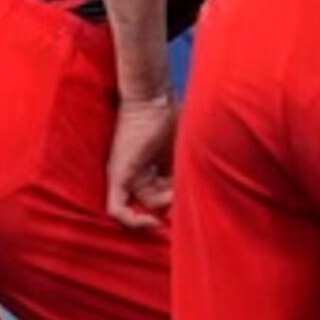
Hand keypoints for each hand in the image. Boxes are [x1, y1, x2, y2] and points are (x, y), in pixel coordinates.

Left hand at [107, 92, 177, 229]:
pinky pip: (117, 210)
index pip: (157, 196)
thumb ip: (184, 168)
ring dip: (159, 209)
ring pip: (136, 209)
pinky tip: (151, 223)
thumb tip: (201, 185)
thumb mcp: (182, 147)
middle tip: (184, 196)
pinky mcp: (118, 176)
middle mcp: (132, 174)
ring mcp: (122, 176)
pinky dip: (131, 221)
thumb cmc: (170, 113)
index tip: (190, 203)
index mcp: (148, 167)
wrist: (153, 96)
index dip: (174, 203)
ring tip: (175, 196)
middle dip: (169, 205)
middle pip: (149, 203)